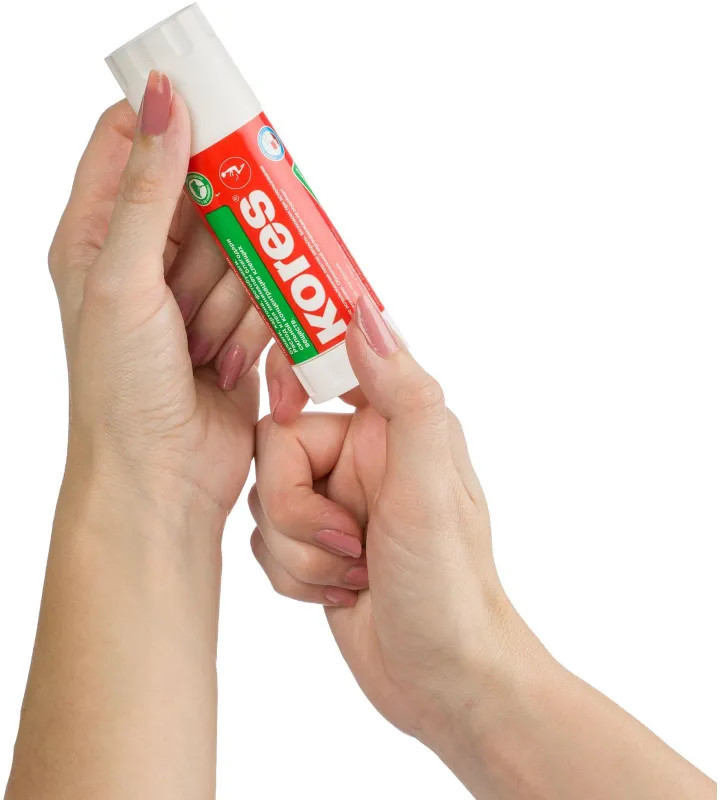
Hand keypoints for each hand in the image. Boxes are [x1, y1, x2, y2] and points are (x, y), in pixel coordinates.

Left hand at [50, 72, 263, 515]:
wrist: (161, 479)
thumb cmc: (120, 390)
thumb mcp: (123, 279)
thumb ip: (149, 189)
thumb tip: (163, 97)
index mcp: (96, 236)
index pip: (131, 144)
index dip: (174, 125)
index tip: (218, 126)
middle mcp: (143, 260)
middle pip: (204, 199)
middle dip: (218, 238)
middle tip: (206, 274)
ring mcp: (190, 295)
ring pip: (241, 249)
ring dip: (231, 298)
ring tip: (200, 344)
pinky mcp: (232, 327)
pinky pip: (263, 295)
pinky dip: (253, 327)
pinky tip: (224, 363)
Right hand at [250, 295, 544, 743]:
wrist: (445, 680)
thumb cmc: (450, 586)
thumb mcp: (429, 486)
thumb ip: (403, 394)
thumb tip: (364, 315)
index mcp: (393, 425)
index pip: (319, 371)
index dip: (291, 384)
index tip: (287, 410)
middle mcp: (362, 456)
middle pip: (274, 448)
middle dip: (299, 509)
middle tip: (350, 541)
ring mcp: (336, 502)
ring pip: (265, 500)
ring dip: (300, 551)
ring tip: (353, 574)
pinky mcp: (314, 545)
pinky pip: (265, 541)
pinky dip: (294, 575)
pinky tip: (340, 593)